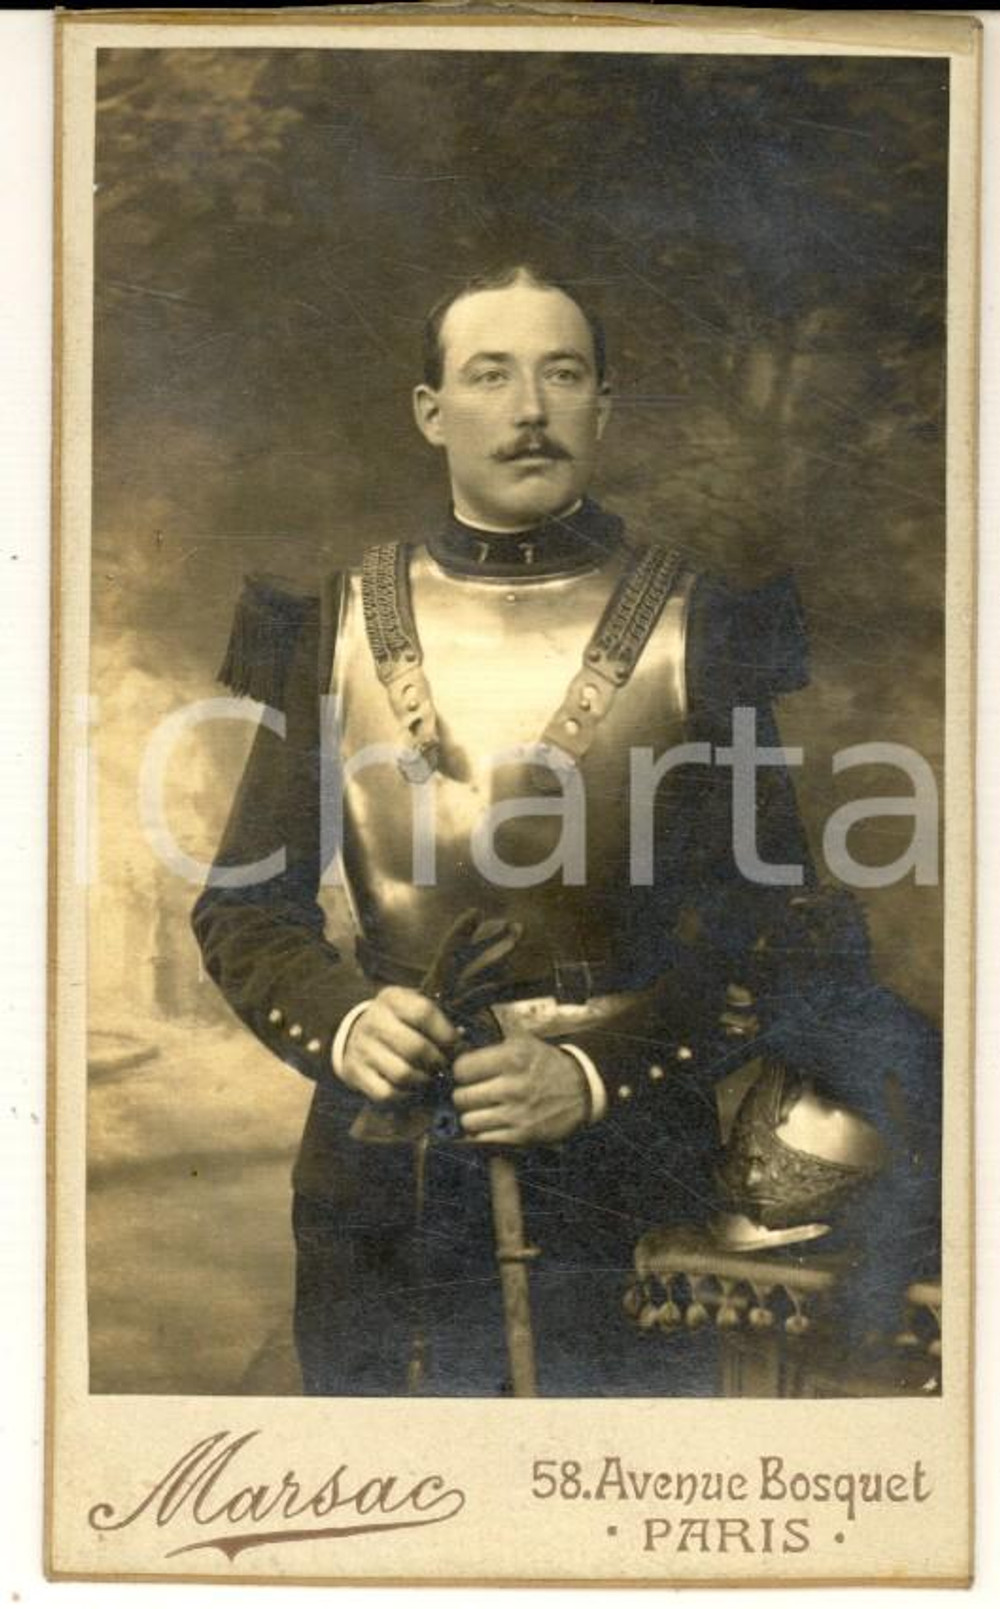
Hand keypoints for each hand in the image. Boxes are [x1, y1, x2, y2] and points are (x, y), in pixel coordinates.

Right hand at [338, 987, 457, 1104]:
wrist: (355, 1034)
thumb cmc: (398, 1021)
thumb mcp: (413, 1008)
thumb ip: (438, 1020)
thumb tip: (462, 1040)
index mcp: (392, 999)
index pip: (424, 1013)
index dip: (446, 1033)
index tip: (456, 1045)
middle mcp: (374, 1020)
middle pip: (415, 1048)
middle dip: (438, 1062)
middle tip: (444, 1066)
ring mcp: (362, 1048)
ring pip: (402, 1074)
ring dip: (423, 1081)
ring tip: (430, 1078)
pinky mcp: (355, 1072)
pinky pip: (386, 1094)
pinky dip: (405, 1096)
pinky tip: (412, 1089)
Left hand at [452, 1033, 589, 1145]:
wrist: (581, 1090)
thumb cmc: (546, 1064)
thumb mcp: (524, 1042)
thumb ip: (491, 1042)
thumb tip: (455, 1041)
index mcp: (512, 1056)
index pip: (462, 1068)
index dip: (461, 1072)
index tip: (468, 1075)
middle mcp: (514, 1085)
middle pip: (461, 1097)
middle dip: (464, 1096)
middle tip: (473, 1094)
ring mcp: (518, 1112)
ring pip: (469, 1121)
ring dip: (471, 1117)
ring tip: (481, 1111)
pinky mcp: (522, 1135)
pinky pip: (484, 1139)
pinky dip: (483, 1133)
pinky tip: (491, 1125)